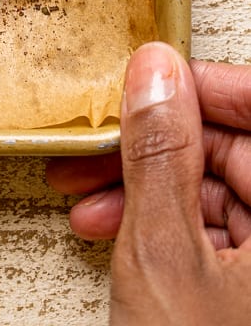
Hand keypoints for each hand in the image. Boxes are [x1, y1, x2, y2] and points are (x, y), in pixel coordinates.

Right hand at [47, 42, 250, 322]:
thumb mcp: (163, 254)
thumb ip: (158, 150)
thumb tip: (155, 70)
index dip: (204, 84)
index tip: (149, 77)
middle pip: (242, 152)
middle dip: (159, 147)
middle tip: (95, 151)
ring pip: (228, 194)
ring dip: (154, 192)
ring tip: (90, 205)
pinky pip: (229, 238)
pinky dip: (172, 232)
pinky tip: (120, 236)